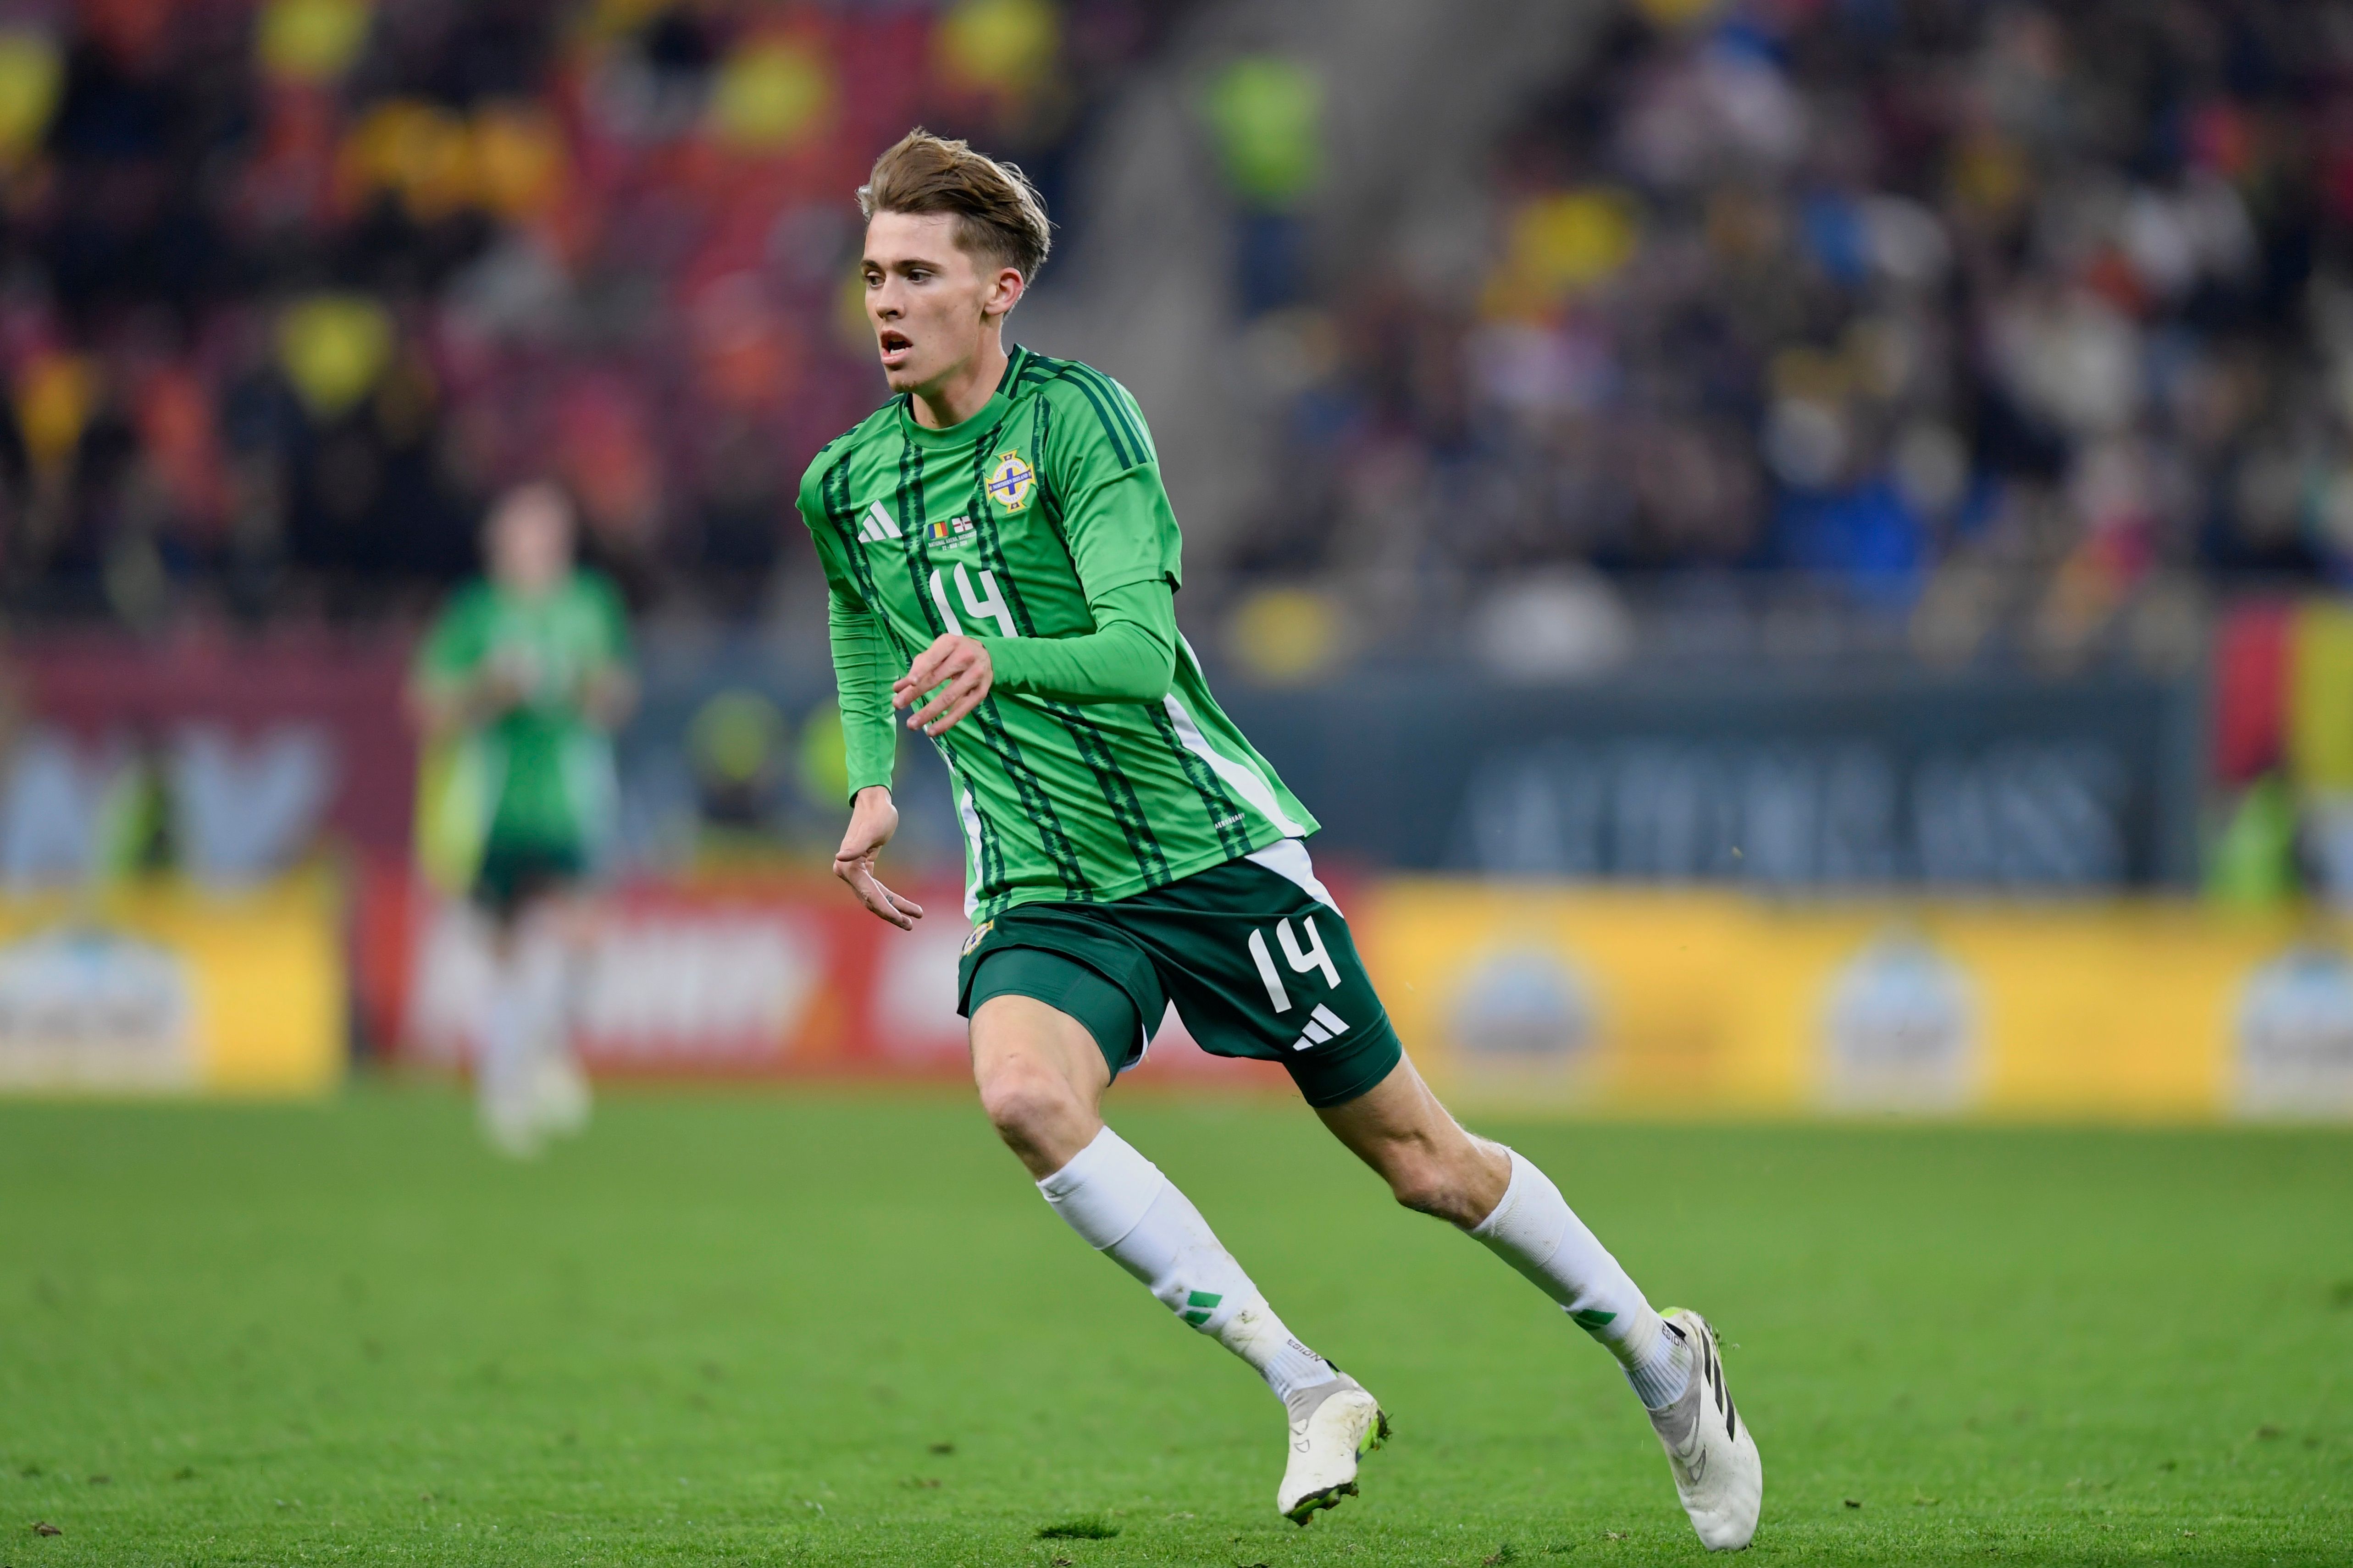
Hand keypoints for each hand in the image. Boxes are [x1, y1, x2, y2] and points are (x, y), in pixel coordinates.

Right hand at [833, 786, 923, 929]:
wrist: (875, 801)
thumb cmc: (876, 814)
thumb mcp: (871, 830)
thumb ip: (855, 846)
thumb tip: (839, 859)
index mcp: (847, 867)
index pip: (868, 894)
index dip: (885, 908)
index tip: (901, 918)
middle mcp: (847, 872)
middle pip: (871, 900)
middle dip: (892, 913)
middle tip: (911, 924)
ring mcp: (855, 873)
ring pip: (876, 897)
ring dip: (895, 908)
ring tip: (915, 917)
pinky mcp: (864, 870)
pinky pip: (879, 889)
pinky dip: (892, 897)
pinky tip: (907, 906)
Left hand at [893, 634, 991, 736]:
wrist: (986, 654)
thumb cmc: (954, 653)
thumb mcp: (937, 652)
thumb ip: (917, 668)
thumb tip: (897, 689)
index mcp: (950, 643)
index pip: (933, 658)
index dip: (920, 670)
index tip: (909, 683)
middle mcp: (965, 657)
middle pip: (937, 678)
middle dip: (915, 693)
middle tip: (897, 705)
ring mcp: (976, 675)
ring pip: (949, 698)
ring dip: (928, 713)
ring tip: (912, 724)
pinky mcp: (982, 692)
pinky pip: (962, 710)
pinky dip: (946, 722)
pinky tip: (933, 731)